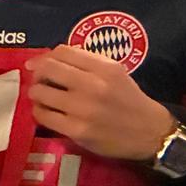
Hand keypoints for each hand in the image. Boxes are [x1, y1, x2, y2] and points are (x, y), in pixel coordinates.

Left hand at [25, 46, 175, 160]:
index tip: (39, 64)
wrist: (149, 132)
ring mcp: (83, 109)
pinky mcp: (76, 130)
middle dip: (37, 74)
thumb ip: (88, 63)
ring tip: (42, 97)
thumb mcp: (116, 73)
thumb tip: (51, 58)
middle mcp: (93, 85)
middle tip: (39, 81)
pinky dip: (39, 111)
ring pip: (40, 92)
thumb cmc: (128, 100)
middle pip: (47, 69)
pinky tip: (46, 112)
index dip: (45, 56)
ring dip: (36, 93)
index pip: (63, 52)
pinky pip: (43, 116)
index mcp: (105, 68)